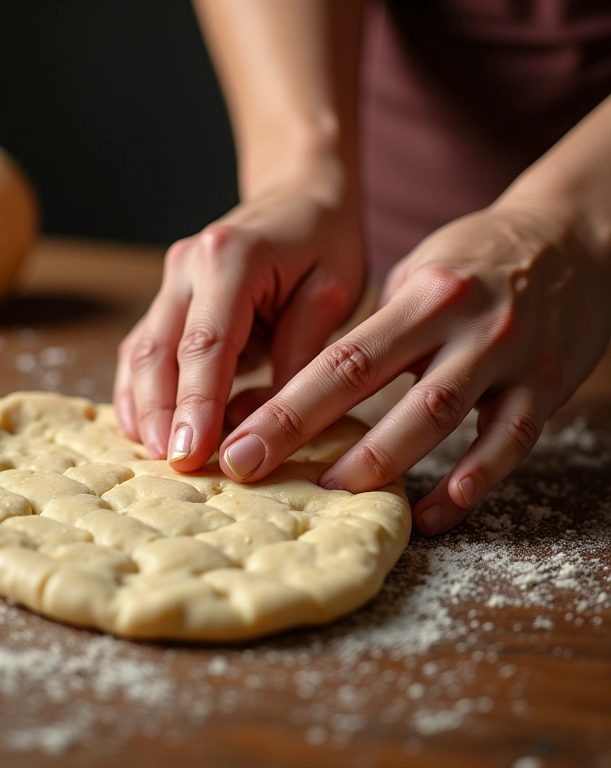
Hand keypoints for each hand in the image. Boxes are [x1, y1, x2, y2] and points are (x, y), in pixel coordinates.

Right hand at [113, 159, 363, 466]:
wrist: (301, 193)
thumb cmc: (324, 241)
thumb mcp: (331, 294)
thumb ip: (298, 357)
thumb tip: (262, 425)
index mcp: (230, 260)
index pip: (206, 345)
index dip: (196, 404)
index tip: (191, 454)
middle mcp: (187, 266)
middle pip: (159, 352)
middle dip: (162, 414)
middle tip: (172, 467)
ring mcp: (171, 280)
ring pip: (142, 352)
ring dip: (145, 407)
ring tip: (155, 455)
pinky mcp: (170, 298)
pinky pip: (145, 347)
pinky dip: (141, 390)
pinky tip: (144, 426)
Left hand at [217, 197, 610, 534]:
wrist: (576, 237)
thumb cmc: (479, 260)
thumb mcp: (420, 274)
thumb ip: (374, 329)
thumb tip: (313, 386)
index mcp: (419, 294)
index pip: (338, 358)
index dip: (283, 405)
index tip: (237, 443)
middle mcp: (460, 323)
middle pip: (371, 386)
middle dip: (303, 433)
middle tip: (250, 473)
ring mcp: (507, 356)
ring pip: (437, 418)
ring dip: (381, 463)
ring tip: (333, 494)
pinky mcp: (547, 386)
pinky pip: (509, 445)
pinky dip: (471, 483)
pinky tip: (433, 514)